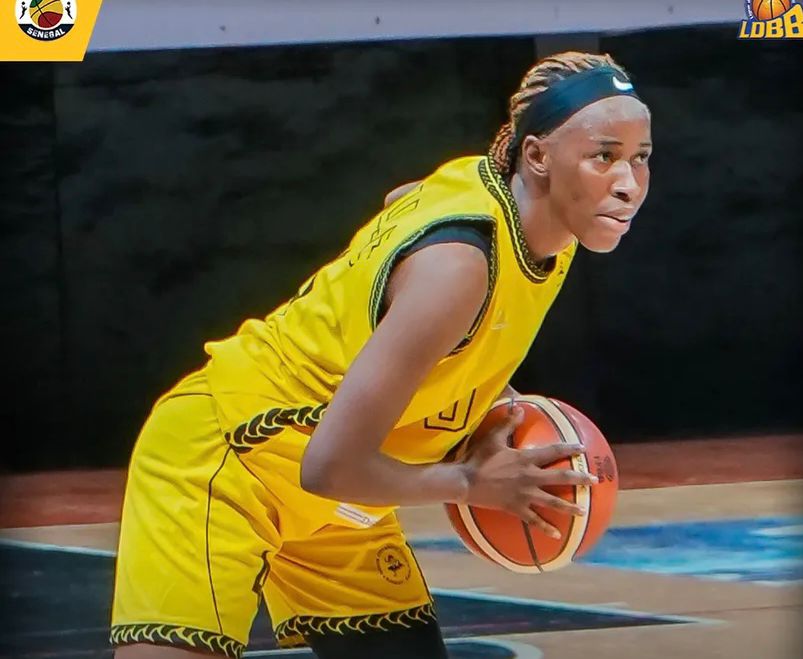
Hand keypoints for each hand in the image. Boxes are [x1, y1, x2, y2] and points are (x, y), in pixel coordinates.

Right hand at [459, 404, 597, 538]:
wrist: (466, 482)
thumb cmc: (479, 458)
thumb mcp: (493, 438)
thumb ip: (508, 424)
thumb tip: (520, 408)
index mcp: (526, 459)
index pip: (553, 452)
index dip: (568, 449)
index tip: (582, 448)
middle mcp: (529, 477)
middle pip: (560, 478)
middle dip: (579, 479)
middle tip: (594, 480)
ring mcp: (524, 494)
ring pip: (552, 502)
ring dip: (569, 506)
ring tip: (583, 511)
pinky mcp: (516, 508)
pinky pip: (534, 520)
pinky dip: (546, 528)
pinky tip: (558, 535)